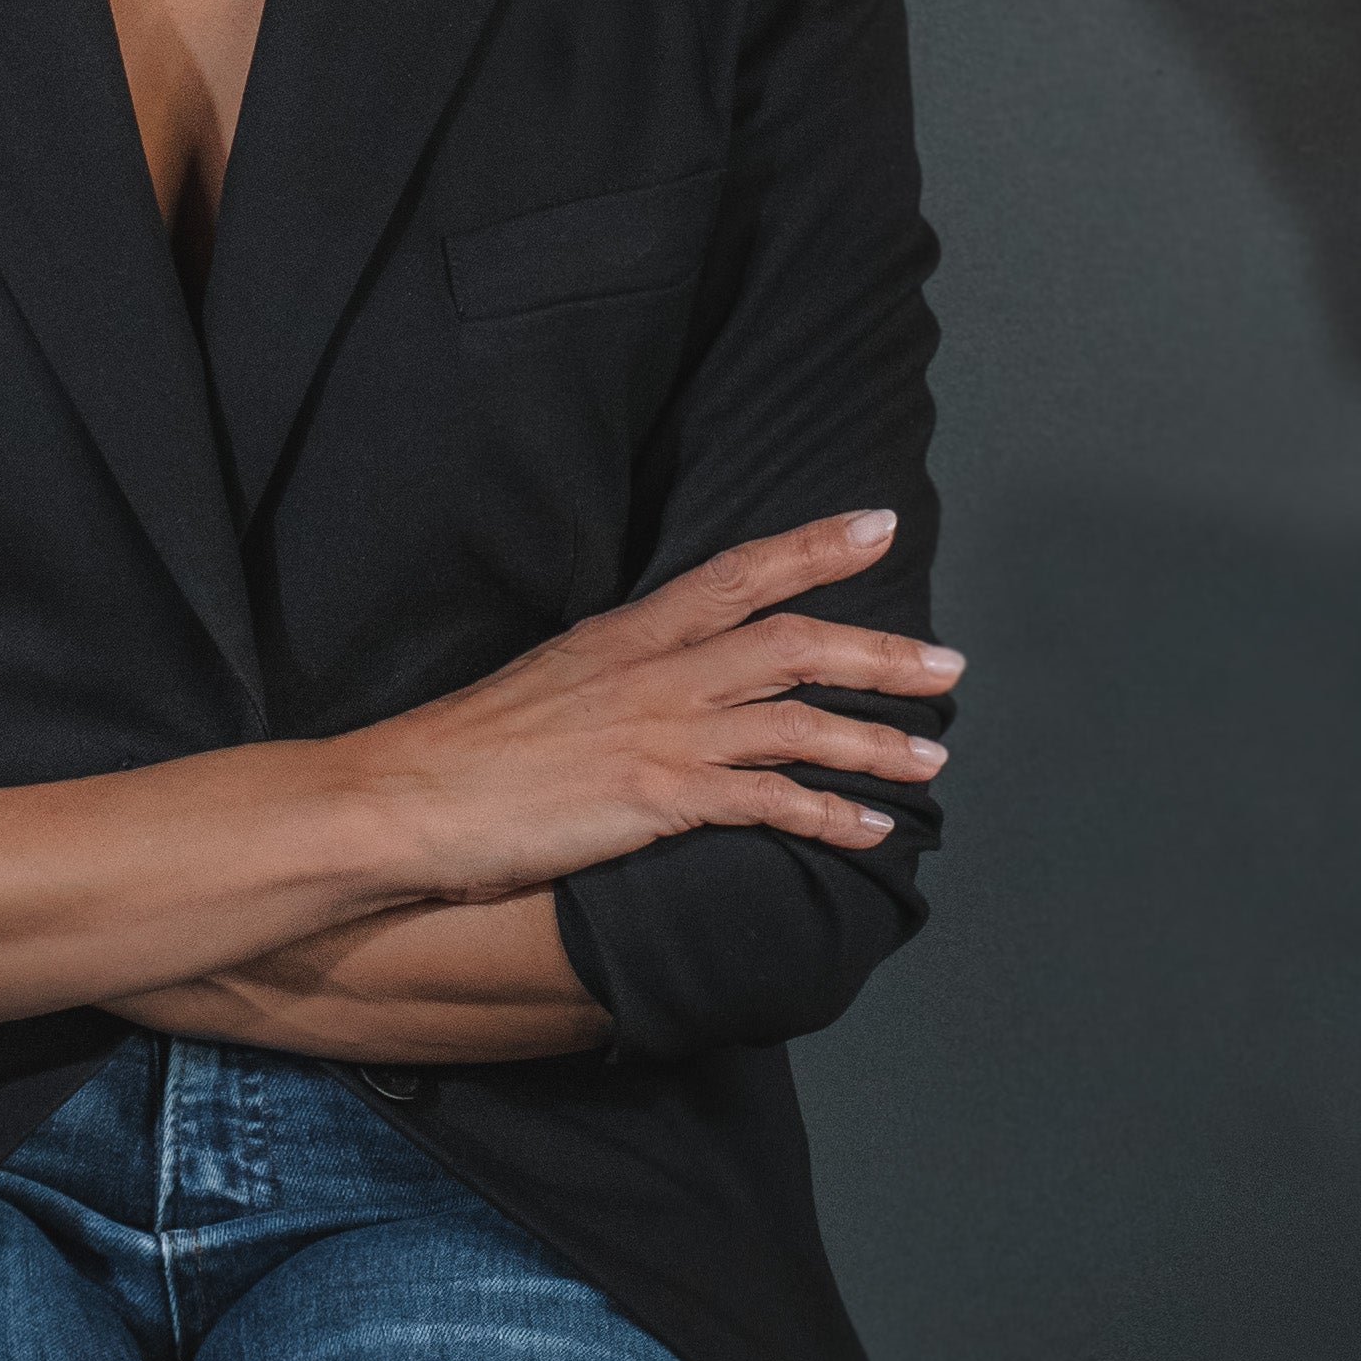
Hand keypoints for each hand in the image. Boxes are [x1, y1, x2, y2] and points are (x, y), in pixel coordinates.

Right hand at [364, 507, 958, 895]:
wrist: (411, 796)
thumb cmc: (471, 747)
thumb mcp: (552, 679)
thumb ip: (616, 672)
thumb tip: (658, 678)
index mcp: (631, 631)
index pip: (740, 571)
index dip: (814, 547)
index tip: (879, 526)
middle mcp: (657, 670)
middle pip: (794, 643)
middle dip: (880, 652)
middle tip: (950, 664)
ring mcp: (662, 733)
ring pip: (797, 722)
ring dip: (874, 742)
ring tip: (933, 756)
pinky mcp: (658, 798)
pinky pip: (768, 804)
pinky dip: (829, 817)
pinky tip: (871, 834)